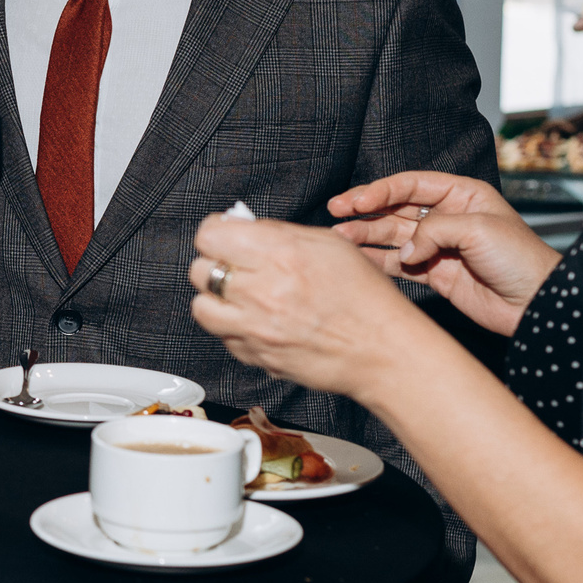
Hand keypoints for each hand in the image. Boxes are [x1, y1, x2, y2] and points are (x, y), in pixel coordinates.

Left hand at [186, 215, 438, 400]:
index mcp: (280, 255)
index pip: (210, 235)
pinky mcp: (256, 356)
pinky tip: (257, 321)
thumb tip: (242, 226)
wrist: (383, 352)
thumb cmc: (365, 298)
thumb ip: (279, 233)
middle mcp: (261, 291)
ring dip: (216, 299)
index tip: (226, 236)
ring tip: (240, 296)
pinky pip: (222, 337)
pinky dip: (233, 328)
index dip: (216, 233)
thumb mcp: (329, 245)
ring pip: (201, 307)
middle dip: (216, 264)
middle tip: (237, 266)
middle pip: (200, 270)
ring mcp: (255, 328)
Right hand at [329, 171, 558, 336]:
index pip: (411, 185)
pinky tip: (357, 259)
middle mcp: (446, 217)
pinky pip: (398, 264)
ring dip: (365, 235)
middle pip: (395, 208)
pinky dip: (377, 262)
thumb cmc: (520, 258)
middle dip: (364, 209)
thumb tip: (407, 251)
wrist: (535, 303)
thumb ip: (434, 231)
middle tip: (336, 211)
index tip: (356, 201)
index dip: (381, 191)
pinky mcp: (434, 274)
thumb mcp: (478, 229)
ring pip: (392, 236)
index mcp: (461, 195)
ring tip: (339, 237)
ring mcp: (438, 246)